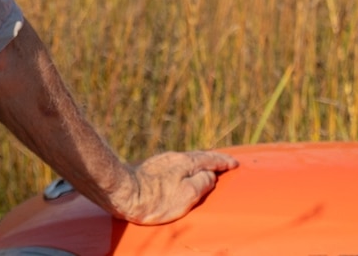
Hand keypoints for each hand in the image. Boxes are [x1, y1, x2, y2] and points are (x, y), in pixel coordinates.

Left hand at [107, 150, 237, 224]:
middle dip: (212, 160)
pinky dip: (186, 168)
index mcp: (185, 163)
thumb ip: (202, 183)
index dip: (224, 162)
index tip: (234, 163)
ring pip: (185, 161)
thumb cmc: (156, 199)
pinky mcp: (150, 170)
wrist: (123, 194)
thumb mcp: (187, 194)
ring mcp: (161, 162)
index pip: (210, 160)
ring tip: (206, 168)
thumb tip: (209, 175)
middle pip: (198, 157)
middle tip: (224, 162)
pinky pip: (175, 166)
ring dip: (198, 164)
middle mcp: (173, 158)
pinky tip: (183, 174)